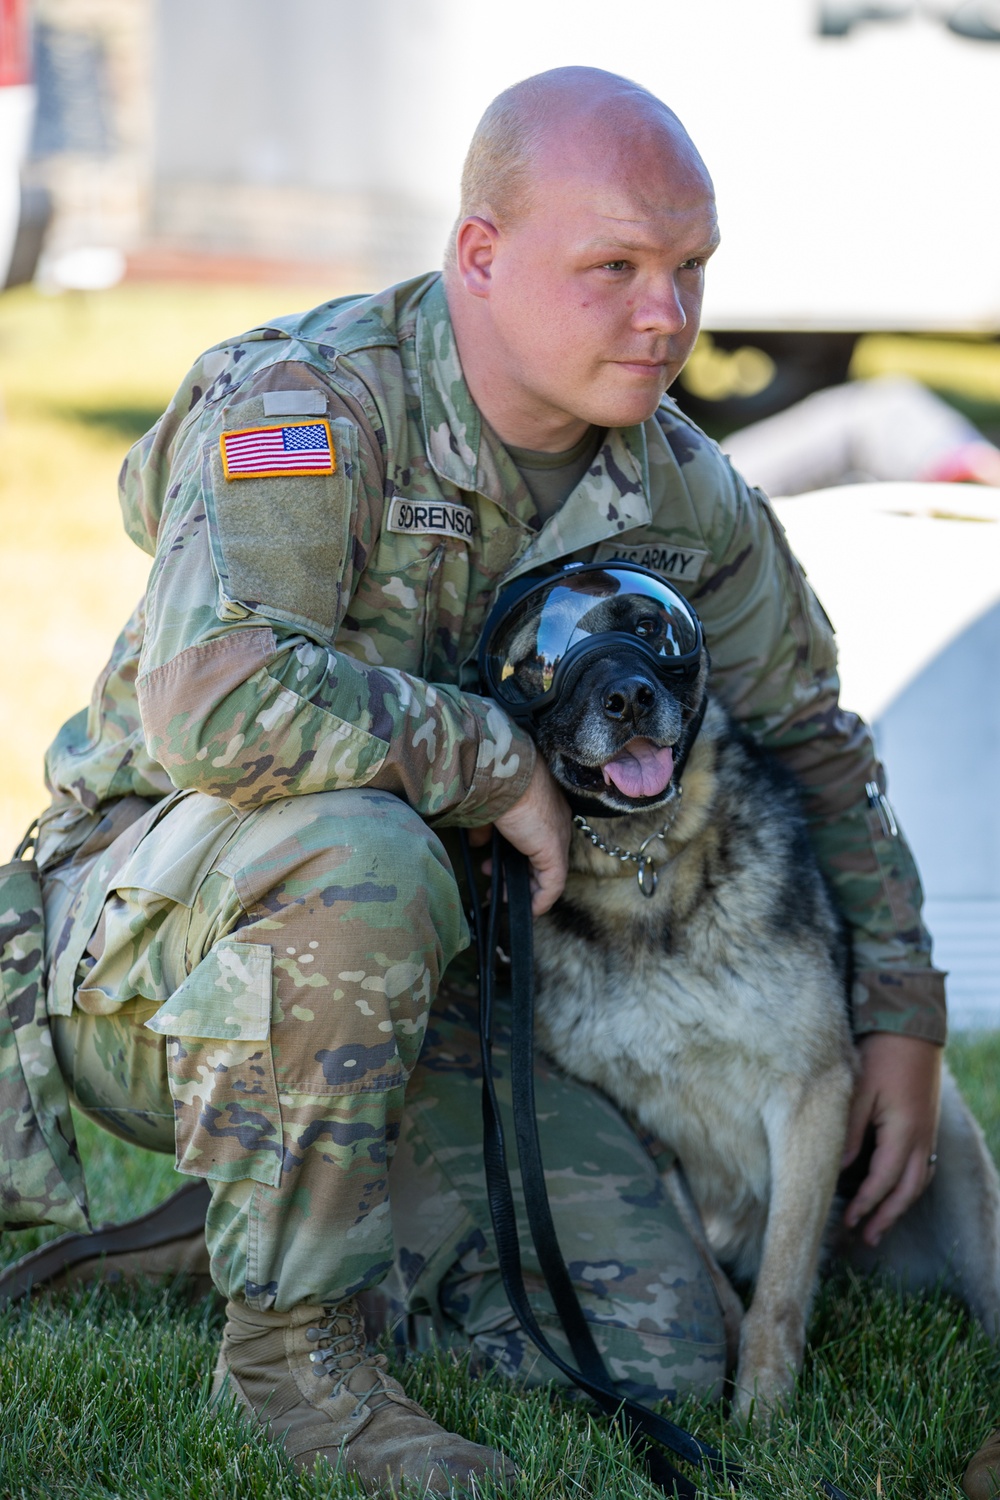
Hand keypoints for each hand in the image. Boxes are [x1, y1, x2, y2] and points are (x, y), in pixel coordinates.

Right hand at [468, 757, 571, 915]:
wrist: (504, 776)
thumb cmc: (495, 785)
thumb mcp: (489, 809)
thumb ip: (486, 829)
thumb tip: (476, 844)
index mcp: (542, 808)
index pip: (535, 840)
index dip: (515, 858)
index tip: (493, 866)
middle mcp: (556, 823)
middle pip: (541, 859)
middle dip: (516, 876)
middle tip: (496, 887)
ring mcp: (557, 839)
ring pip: (546, 874)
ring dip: (523, 888)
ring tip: (499, 895)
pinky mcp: (554, 853)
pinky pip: (552, 885)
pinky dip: (540, 900)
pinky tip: (527, 910)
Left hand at [841, 1032, 941, 1246]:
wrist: (911, 1027)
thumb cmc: (880, 1055)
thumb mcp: (859, 1091)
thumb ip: (851, 1132)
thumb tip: (840, 1168)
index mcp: (903, 1133)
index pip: (883, 1181)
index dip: (866, 1205)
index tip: (847, 1223)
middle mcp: (920, 1138)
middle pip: (906, 1191)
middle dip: (886, 1217)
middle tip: (866, 1238)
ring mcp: (926, 1132)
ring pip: (917, 1181)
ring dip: (898, 1205)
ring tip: (879, 1225)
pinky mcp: (925, 1124)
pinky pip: (921, 1166)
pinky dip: (908, 1185)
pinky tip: (895, 1191)